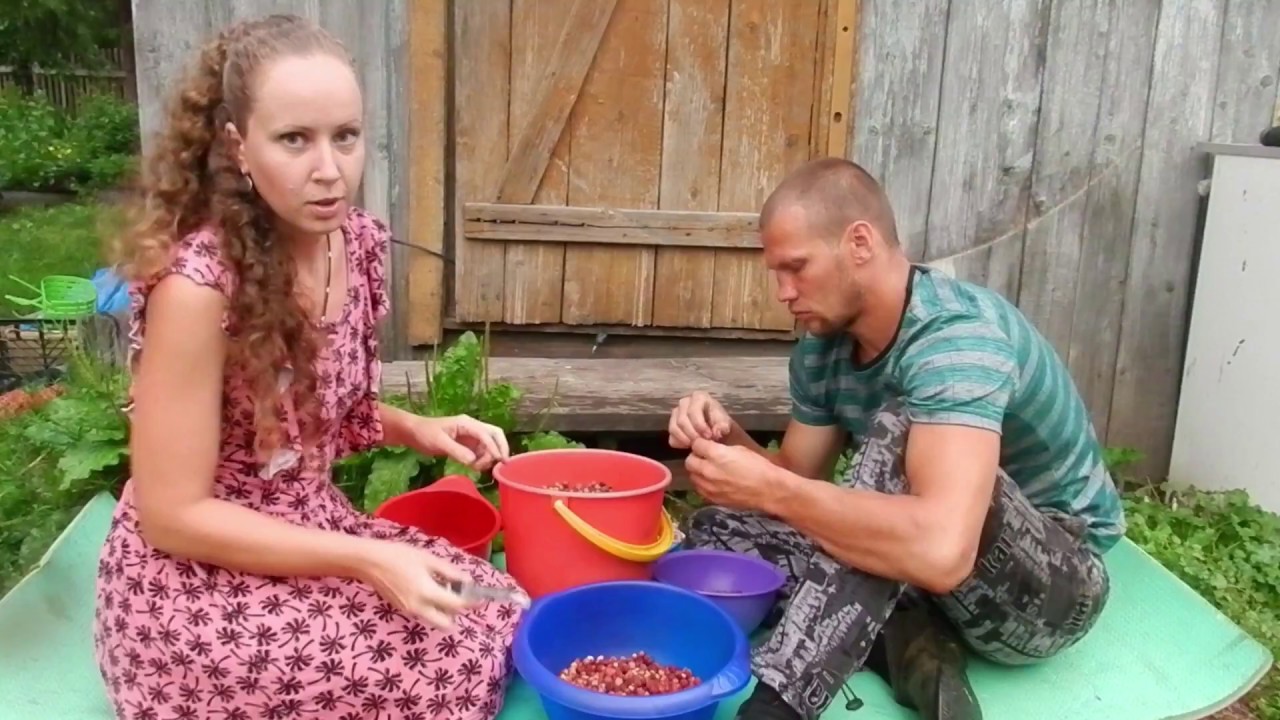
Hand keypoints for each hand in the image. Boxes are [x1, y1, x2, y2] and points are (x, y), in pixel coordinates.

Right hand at [359, 540, 476, 628]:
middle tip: (462, 597)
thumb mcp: (428, 559)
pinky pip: (424, 614)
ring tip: (444, 589)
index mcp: (427, 593)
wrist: (369, 562)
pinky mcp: (403, 610)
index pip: (457, 606)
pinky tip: (430, 588)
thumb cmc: (399, 556)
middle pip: (447, 624)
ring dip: (445, 611)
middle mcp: (419, 608)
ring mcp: (410, 611)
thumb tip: (467, 580)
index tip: (482, 598)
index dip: (472, 602)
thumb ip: (449, 572)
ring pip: (435, 620)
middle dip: (457, 613)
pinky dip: (433, 607)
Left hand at [412, 414, 509, 470]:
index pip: (486, 434)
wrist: (414, 433)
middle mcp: (472, 428)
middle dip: (501, 447)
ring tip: (477, 467)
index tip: (499, 460)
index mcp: (466, 423)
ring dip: (489, 457)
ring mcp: (471, 437)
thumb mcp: (439, 442)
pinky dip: (481, 460)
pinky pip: (481, 452)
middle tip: (503, 463)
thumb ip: (457, 451)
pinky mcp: (467, 445)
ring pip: (489, 445)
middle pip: (495, 435)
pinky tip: (474, 466)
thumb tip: (473, 461)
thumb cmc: (425, 434)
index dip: (494, 447)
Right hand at [669, 391, 733, 448]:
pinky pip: (671, 437)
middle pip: (681, 420)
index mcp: (699, 397)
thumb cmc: (722, 425)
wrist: (719, 433)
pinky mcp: (673, 427)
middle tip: (702, 444)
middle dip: (692, 434)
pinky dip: (680, 444)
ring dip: (685, 440)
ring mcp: (676, 414)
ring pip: (674, 428)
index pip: (693, 411)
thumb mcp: (727, 424)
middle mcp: (685, 402)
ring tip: (697, 446)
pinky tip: (690, 447)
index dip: (699, 425)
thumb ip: (723, 426)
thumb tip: (717, 432)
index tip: (709, 437)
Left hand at [685, 437, 783, 510]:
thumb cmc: (758, 466)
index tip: (706, 445)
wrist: (768, 490)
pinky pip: (700, 489)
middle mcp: (708, 470)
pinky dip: (703, 484)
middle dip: (696, 457)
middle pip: (689, 461)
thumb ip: (721, 449)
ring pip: (692, 476)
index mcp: (716, 454)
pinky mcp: (712, 498)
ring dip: (698, 471)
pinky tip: (714, 482)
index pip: (696, 445)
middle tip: (706, 457)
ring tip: (710, 471)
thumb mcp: (740, 449)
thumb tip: (711, 448)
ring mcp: (708, 487)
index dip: (701, 444)